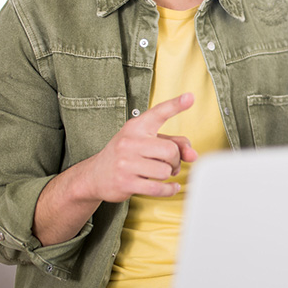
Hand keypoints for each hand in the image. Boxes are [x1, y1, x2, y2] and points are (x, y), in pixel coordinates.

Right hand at [79, 93, 198, 202]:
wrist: (95, 175)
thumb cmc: (126, 155)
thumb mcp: (146, 141)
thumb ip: (173, 143)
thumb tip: (193, 155)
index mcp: (136, 126)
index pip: (158, 113)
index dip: (175, 105)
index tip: (190, 97)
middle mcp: (130, 142)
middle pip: (170, 150)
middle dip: (175, 160)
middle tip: (170, 163)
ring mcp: (126, 163)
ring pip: (165, 170)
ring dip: (168, 174)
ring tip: (161, 173)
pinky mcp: (126, 182)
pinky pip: (159, 188)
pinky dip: (169, 189)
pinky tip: (170, 187)